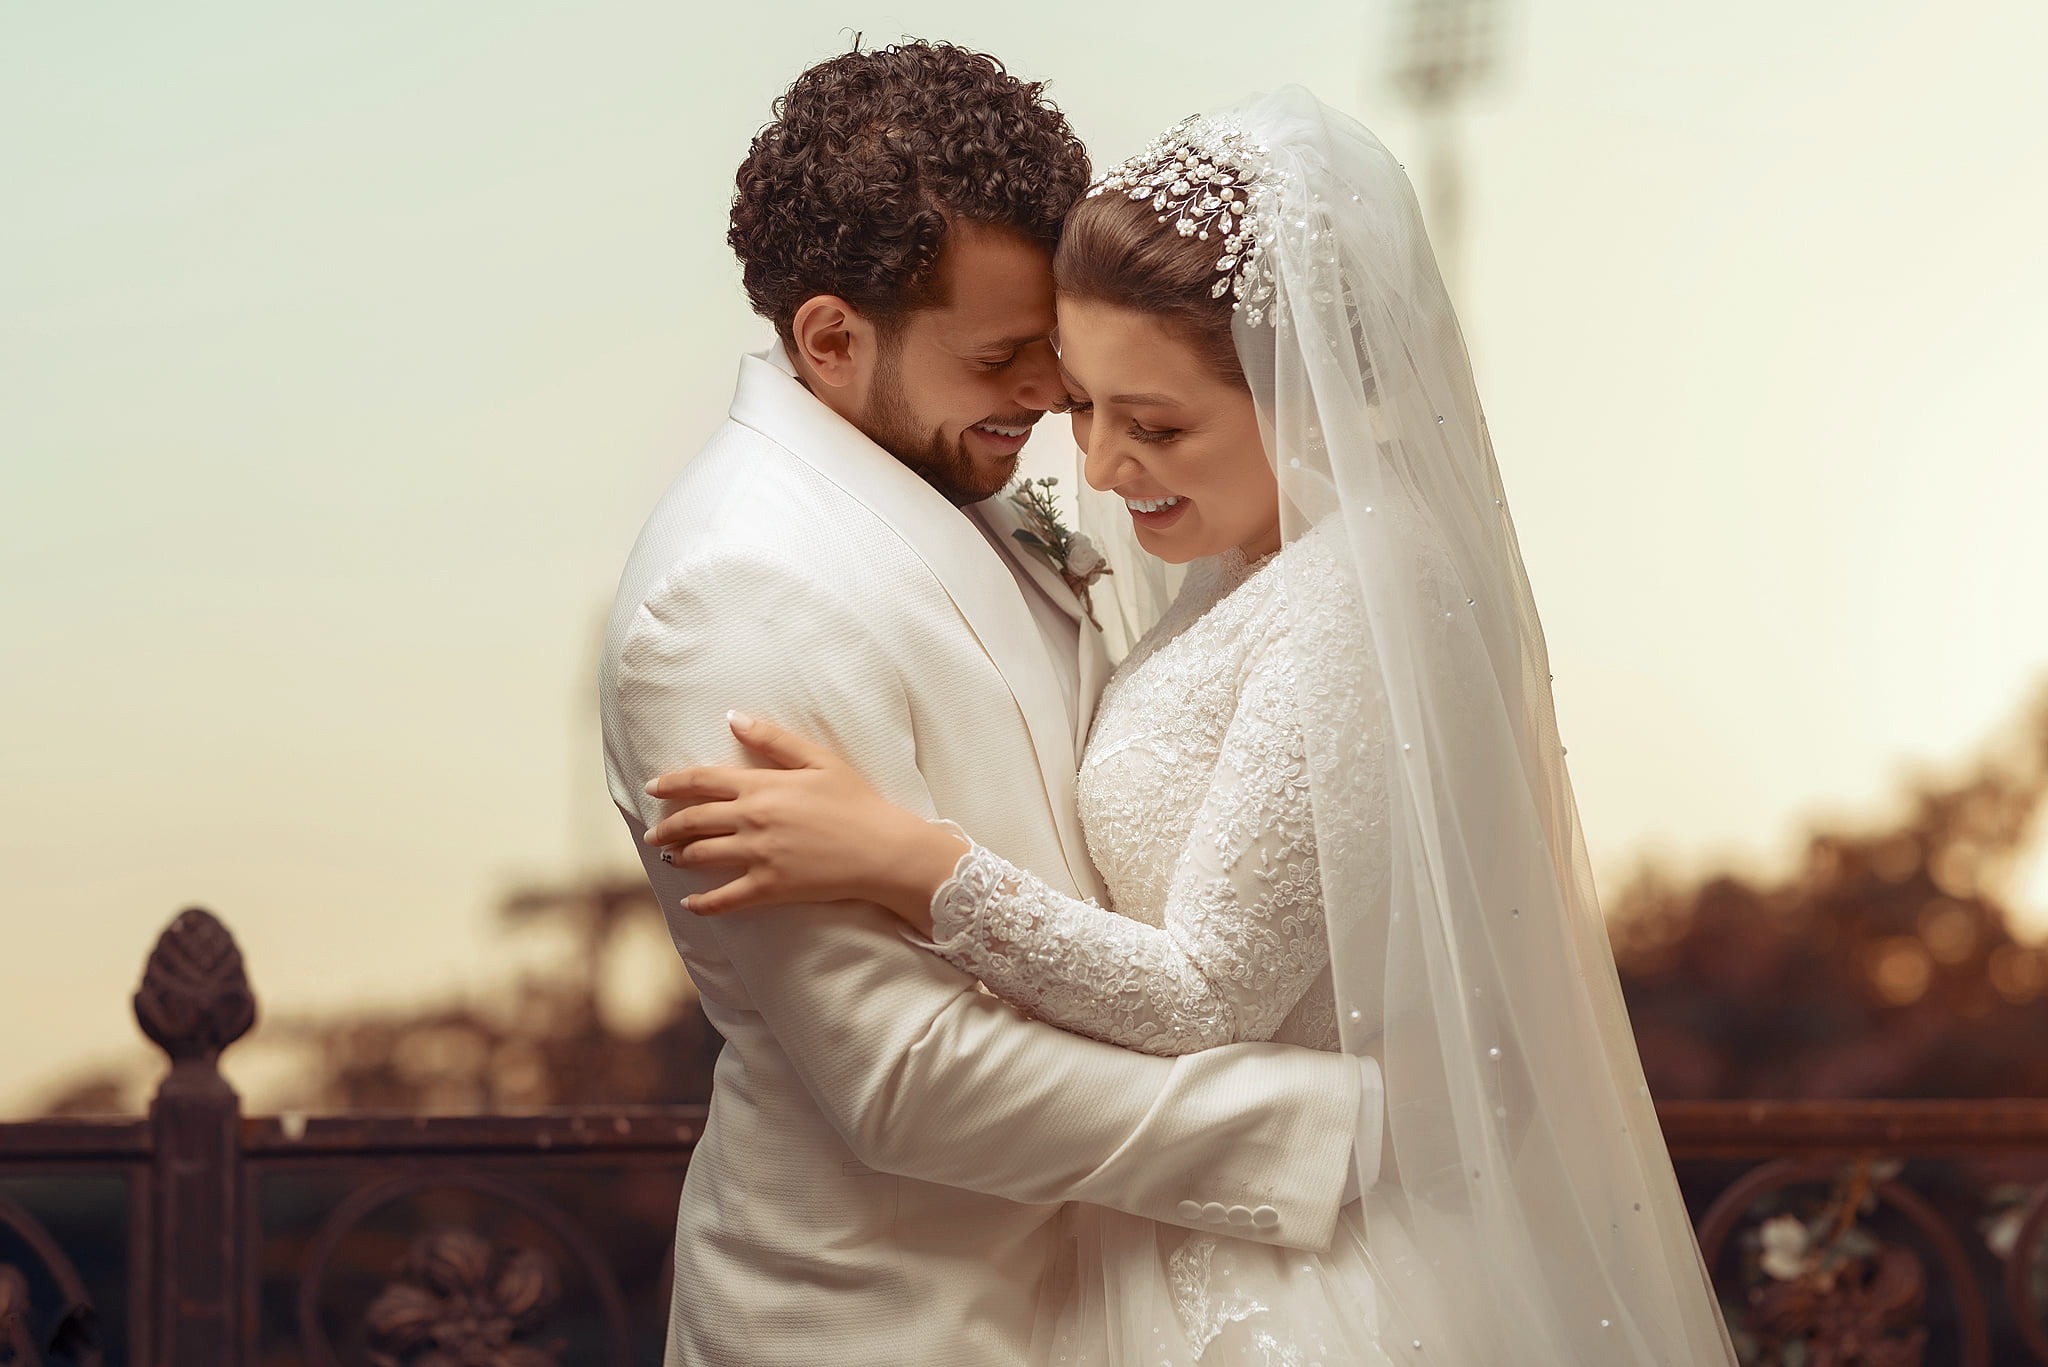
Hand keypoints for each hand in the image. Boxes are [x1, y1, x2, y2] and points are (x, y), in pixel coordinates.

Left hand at [644, 711, 966, 929]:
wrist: (883, 849)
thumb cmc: (856, 801)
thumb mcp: (818, 760)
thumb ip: (773, 739)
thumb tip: (733, 717)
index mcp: (762, 786)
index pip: (702, 781)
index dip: (672, 783)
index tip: (654, 788)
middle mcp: (752, 820)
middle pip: (693, 821)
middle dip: (667, 827)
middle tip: (655, 833)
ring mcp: (758, 855)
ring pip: (702, 856)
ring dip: (679, 857)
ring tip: (671, 859)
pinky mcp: (769, 887)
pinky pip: (724, 898)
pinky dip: (702, 903)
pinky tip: (690, 903)